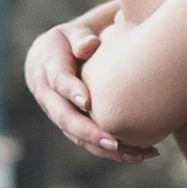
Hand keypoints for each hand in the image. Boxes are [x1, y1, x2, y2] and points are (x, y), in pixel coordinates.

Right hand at [24, 16, 155, 163]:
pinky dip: (110, 152)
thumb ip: (80, 37)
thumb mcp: (72, 33)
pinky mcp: (70, 126)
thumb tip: (89, 45)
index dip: (72, 91)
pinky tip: (138, 154)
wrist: (49, 58)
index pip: (58, 81)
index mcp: (48, 69)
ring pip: (76, 137)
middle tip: (114, 142)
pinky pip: (87, 143)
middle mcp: (49, 96)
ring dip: (104, 149)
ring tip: (136, 154)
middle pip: (65, 118)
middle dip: (88, 132)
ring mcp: (58, 114)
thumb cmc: (69, 41)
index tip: (86, 102)